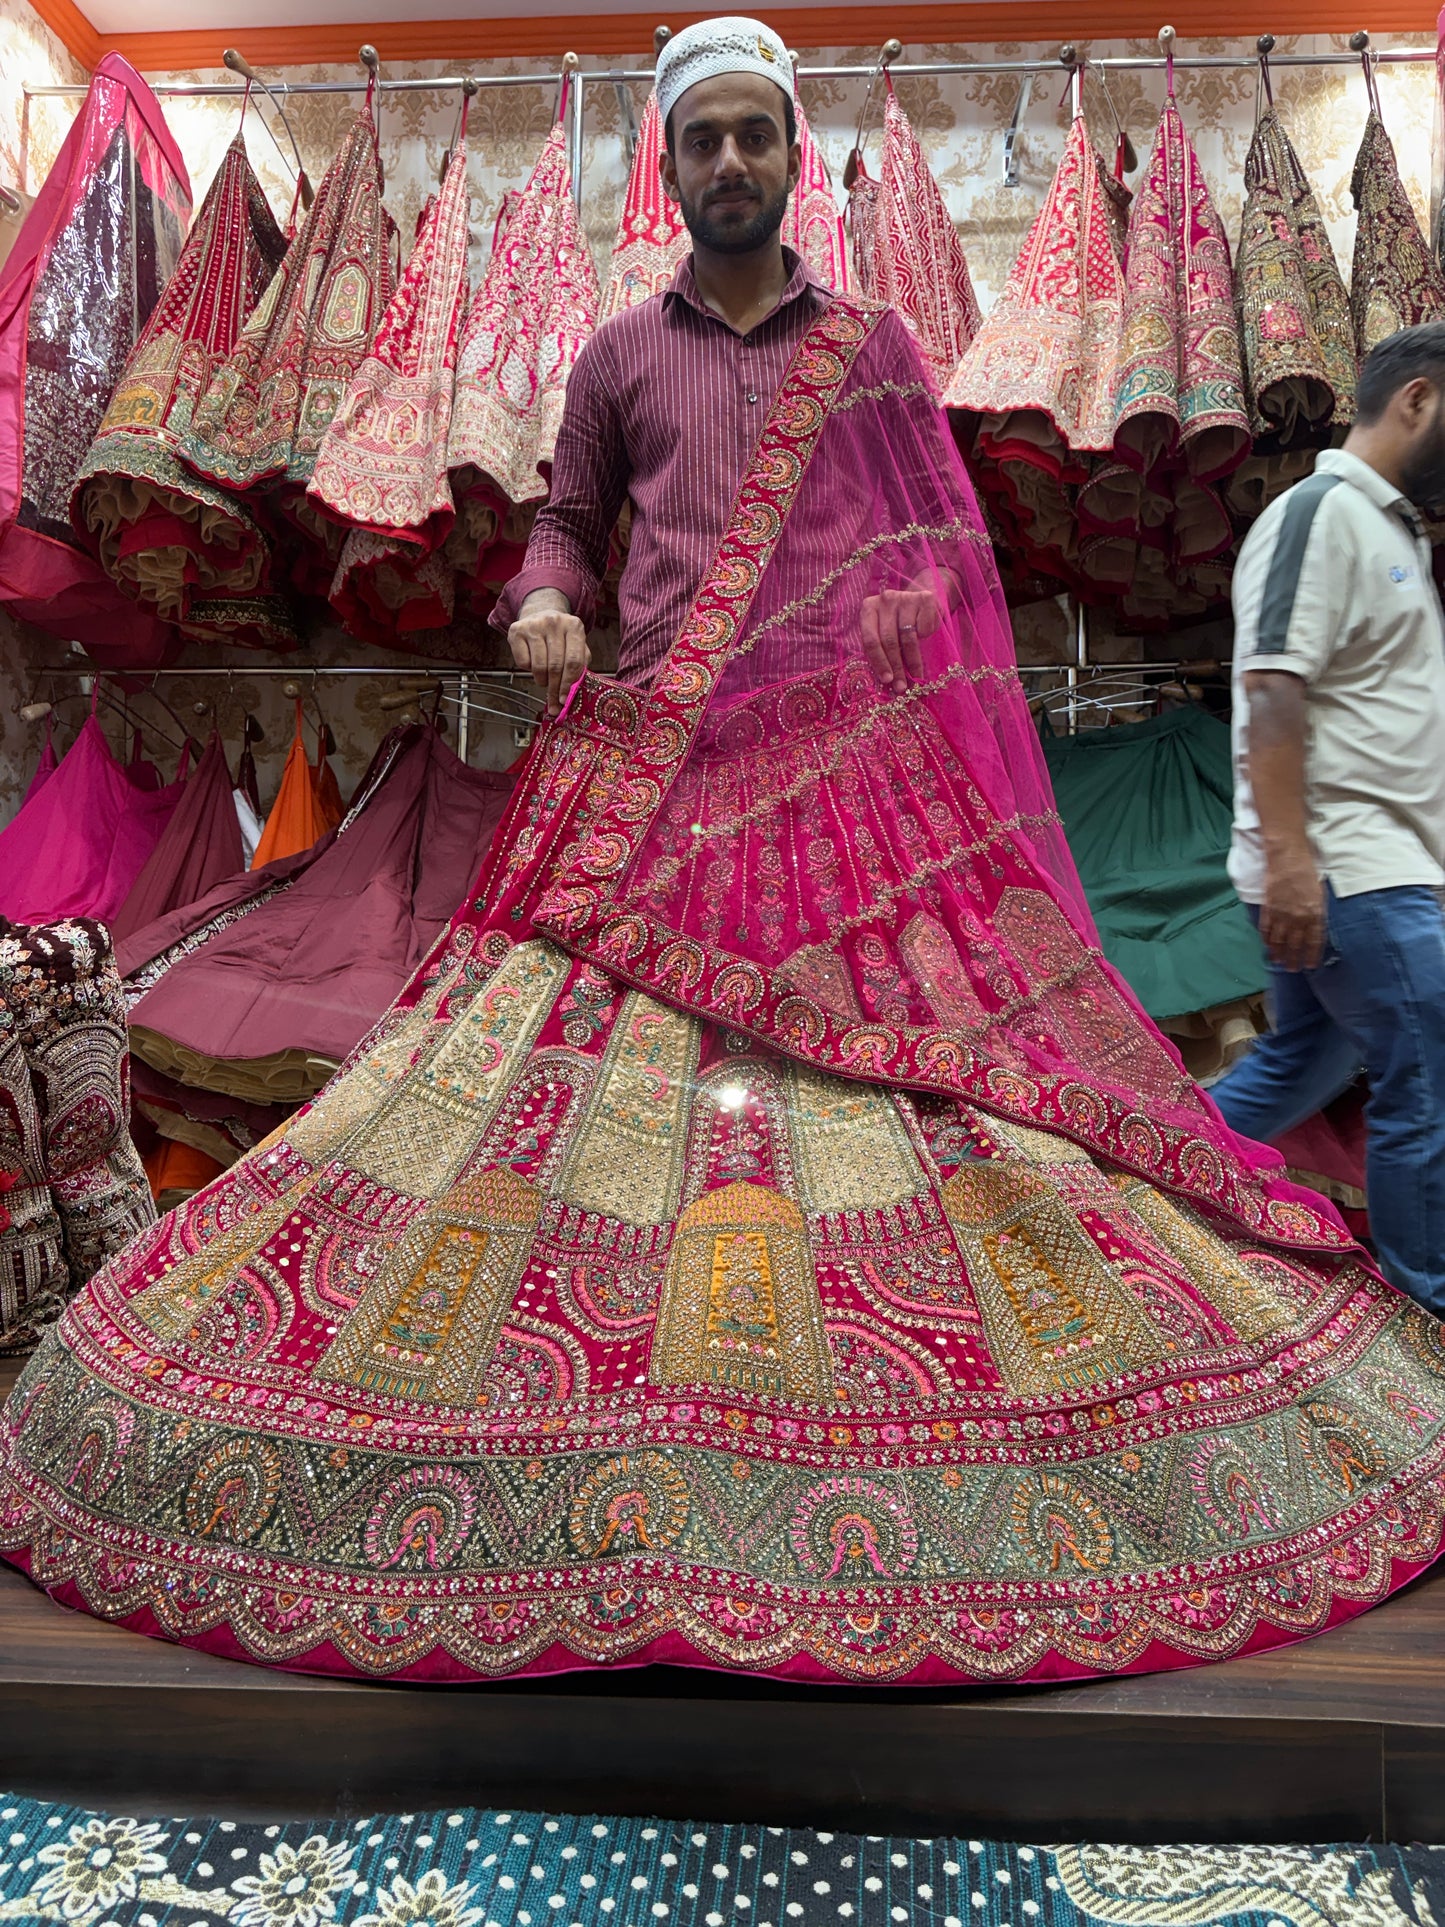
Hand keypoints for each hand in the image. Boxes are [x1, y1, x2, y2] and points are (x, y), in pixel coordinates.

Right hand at [508, 590, 589, 717]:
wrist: (540, 612)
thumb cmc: (560, 636)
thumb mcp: (576, 644)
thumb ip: (580, 664)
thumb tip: (574, 692)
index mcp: (574, 626)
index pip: (574, 661)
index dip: (569, 684)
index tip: (565, 699)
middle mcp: (554, 622)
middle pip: (556, 666)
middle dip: (555, 688)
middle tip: (554, 702)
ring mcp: (534, 625)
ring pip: (539, 666)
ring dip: (542, 680)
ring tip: (544, 680)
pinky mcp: (516, 630)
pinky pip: (523, 662)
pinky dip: (528, 670)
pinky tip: (533, 664)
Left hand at [860, 583, 939, 693]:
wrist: (922, 600)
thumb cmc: (899, 622)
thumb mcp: (885, 631)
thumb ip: (881, 650)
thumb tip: (886, 683)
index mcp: (869, 608)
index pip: (870, 639)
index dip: (879, 662)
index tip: (887, 681)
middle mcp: (885, 599)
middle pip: (889, 640)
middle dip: (896, 666)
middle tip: (901, 686)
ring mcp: (905, 598)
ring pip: (908, 638)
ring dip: (913, 662)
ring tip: (916, 676)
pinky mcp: (925, 598)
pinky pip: (924, 628)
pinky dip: (926, 638)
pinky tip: (926, 640)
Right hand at [1260, 848, 1325, 971]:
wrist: (1288, 859)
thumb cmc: (1308, 872)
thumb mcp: (1321, 893)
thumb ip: (1318, 912)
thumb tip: (1315, 927)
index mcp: (1315, 914)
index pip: (1314, 941)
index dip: (1311, 955)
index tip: (1310, 966)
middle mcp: (1298, 918)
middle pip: (1296, 944)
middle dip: (1294, 959)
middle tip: (1292, 969)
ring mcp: (1282, 915)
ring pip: (1279, 941)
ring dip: (1279, 954)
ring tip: (1278, 962)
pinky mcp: (1269, 909)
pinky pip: (1266, 930)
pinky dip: (1266, 940)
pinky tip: (1267, 946)